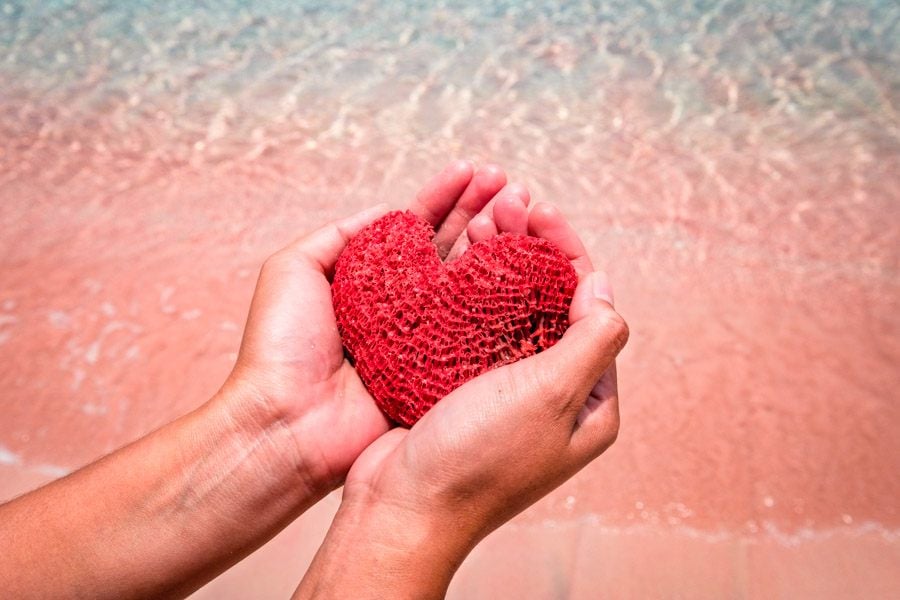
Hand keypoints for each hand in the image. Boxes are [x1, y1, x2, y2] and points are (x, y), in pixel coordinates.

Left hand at [220, 160, 513, 494]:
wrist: (287, 422)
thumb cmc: (280, 345)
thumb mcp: (294, 268)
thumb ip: (342, 234)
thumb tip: (389, 209)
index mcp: (374, 280)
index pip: (417, 226)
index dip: (446, 197)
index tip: (475, 170)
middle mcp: (408, 306)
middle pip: (453, 248)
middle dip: (481, 211)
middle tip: (511, 183)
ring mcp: (430, 339)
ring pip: (473, 283)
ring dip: (499, 244)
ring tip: (524, 207)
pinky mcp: (445, 373)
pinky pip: (482, 334)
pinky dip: (506, 301)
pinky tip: (528, 268)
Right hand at [295, 202, 627, 598]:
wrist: (402, 508)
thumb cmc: (476, 460)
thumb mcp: (550, 396)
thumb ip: (591, 338)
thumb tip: (604, 285)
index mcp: (591, 402)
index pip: (592, 307)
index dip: (568, 252)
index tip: (539, 210)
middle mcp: (557, 396)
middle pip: (552, 303)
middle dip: (532, 249)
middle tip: (505, 205)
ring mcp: (511, 393)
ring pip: (513, 310)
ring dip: (501, 263)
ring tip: (480, 220)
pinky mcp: (468, 390)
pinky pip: (479, 328)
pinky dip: (472, 291)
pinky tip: (456, 260)